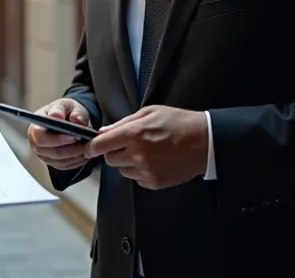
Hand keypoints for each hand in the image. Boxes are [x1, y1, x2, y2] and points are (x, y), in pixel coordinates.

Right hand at [27, 98, 92, 170]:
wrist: (69, 118)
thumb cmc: (64, 111)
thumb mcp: (65, 104)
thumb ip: (63, 109)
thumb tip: (66, 118)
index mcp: (35, 127)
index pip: (40, 137)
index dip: (57, 139)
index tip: (74, 136)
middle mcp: (36, 143)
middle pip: (51, 152)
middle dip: (71, 149)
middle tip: (87, 144)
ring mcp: (44, 155)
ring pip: (60, 161)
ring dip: (76, 156)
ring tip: (89, 148)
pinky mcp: (53, 162)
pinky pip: (65, 166)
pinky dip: (77, 161)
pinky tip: (86, 153)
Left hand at [84, 105, 208, 189]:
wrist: (205, 142)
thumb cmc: (178, 122)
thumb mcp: (150, 112)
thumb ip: (123, 123)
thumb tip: (102, 132)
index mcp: (135, 133)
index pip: (100, 145)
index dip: (91, 146)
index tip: (89, 148)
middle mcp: (138, 154)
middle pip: (109, 159)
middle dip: (112, 152)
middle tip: (126, 144)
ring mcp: (146, 170)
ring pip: (122, 170)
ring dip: (127, 162)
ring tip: (145, 151)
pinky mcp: (154, 182)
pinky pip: (136, 179)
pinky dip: (140, 172)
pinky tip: (154, 161)